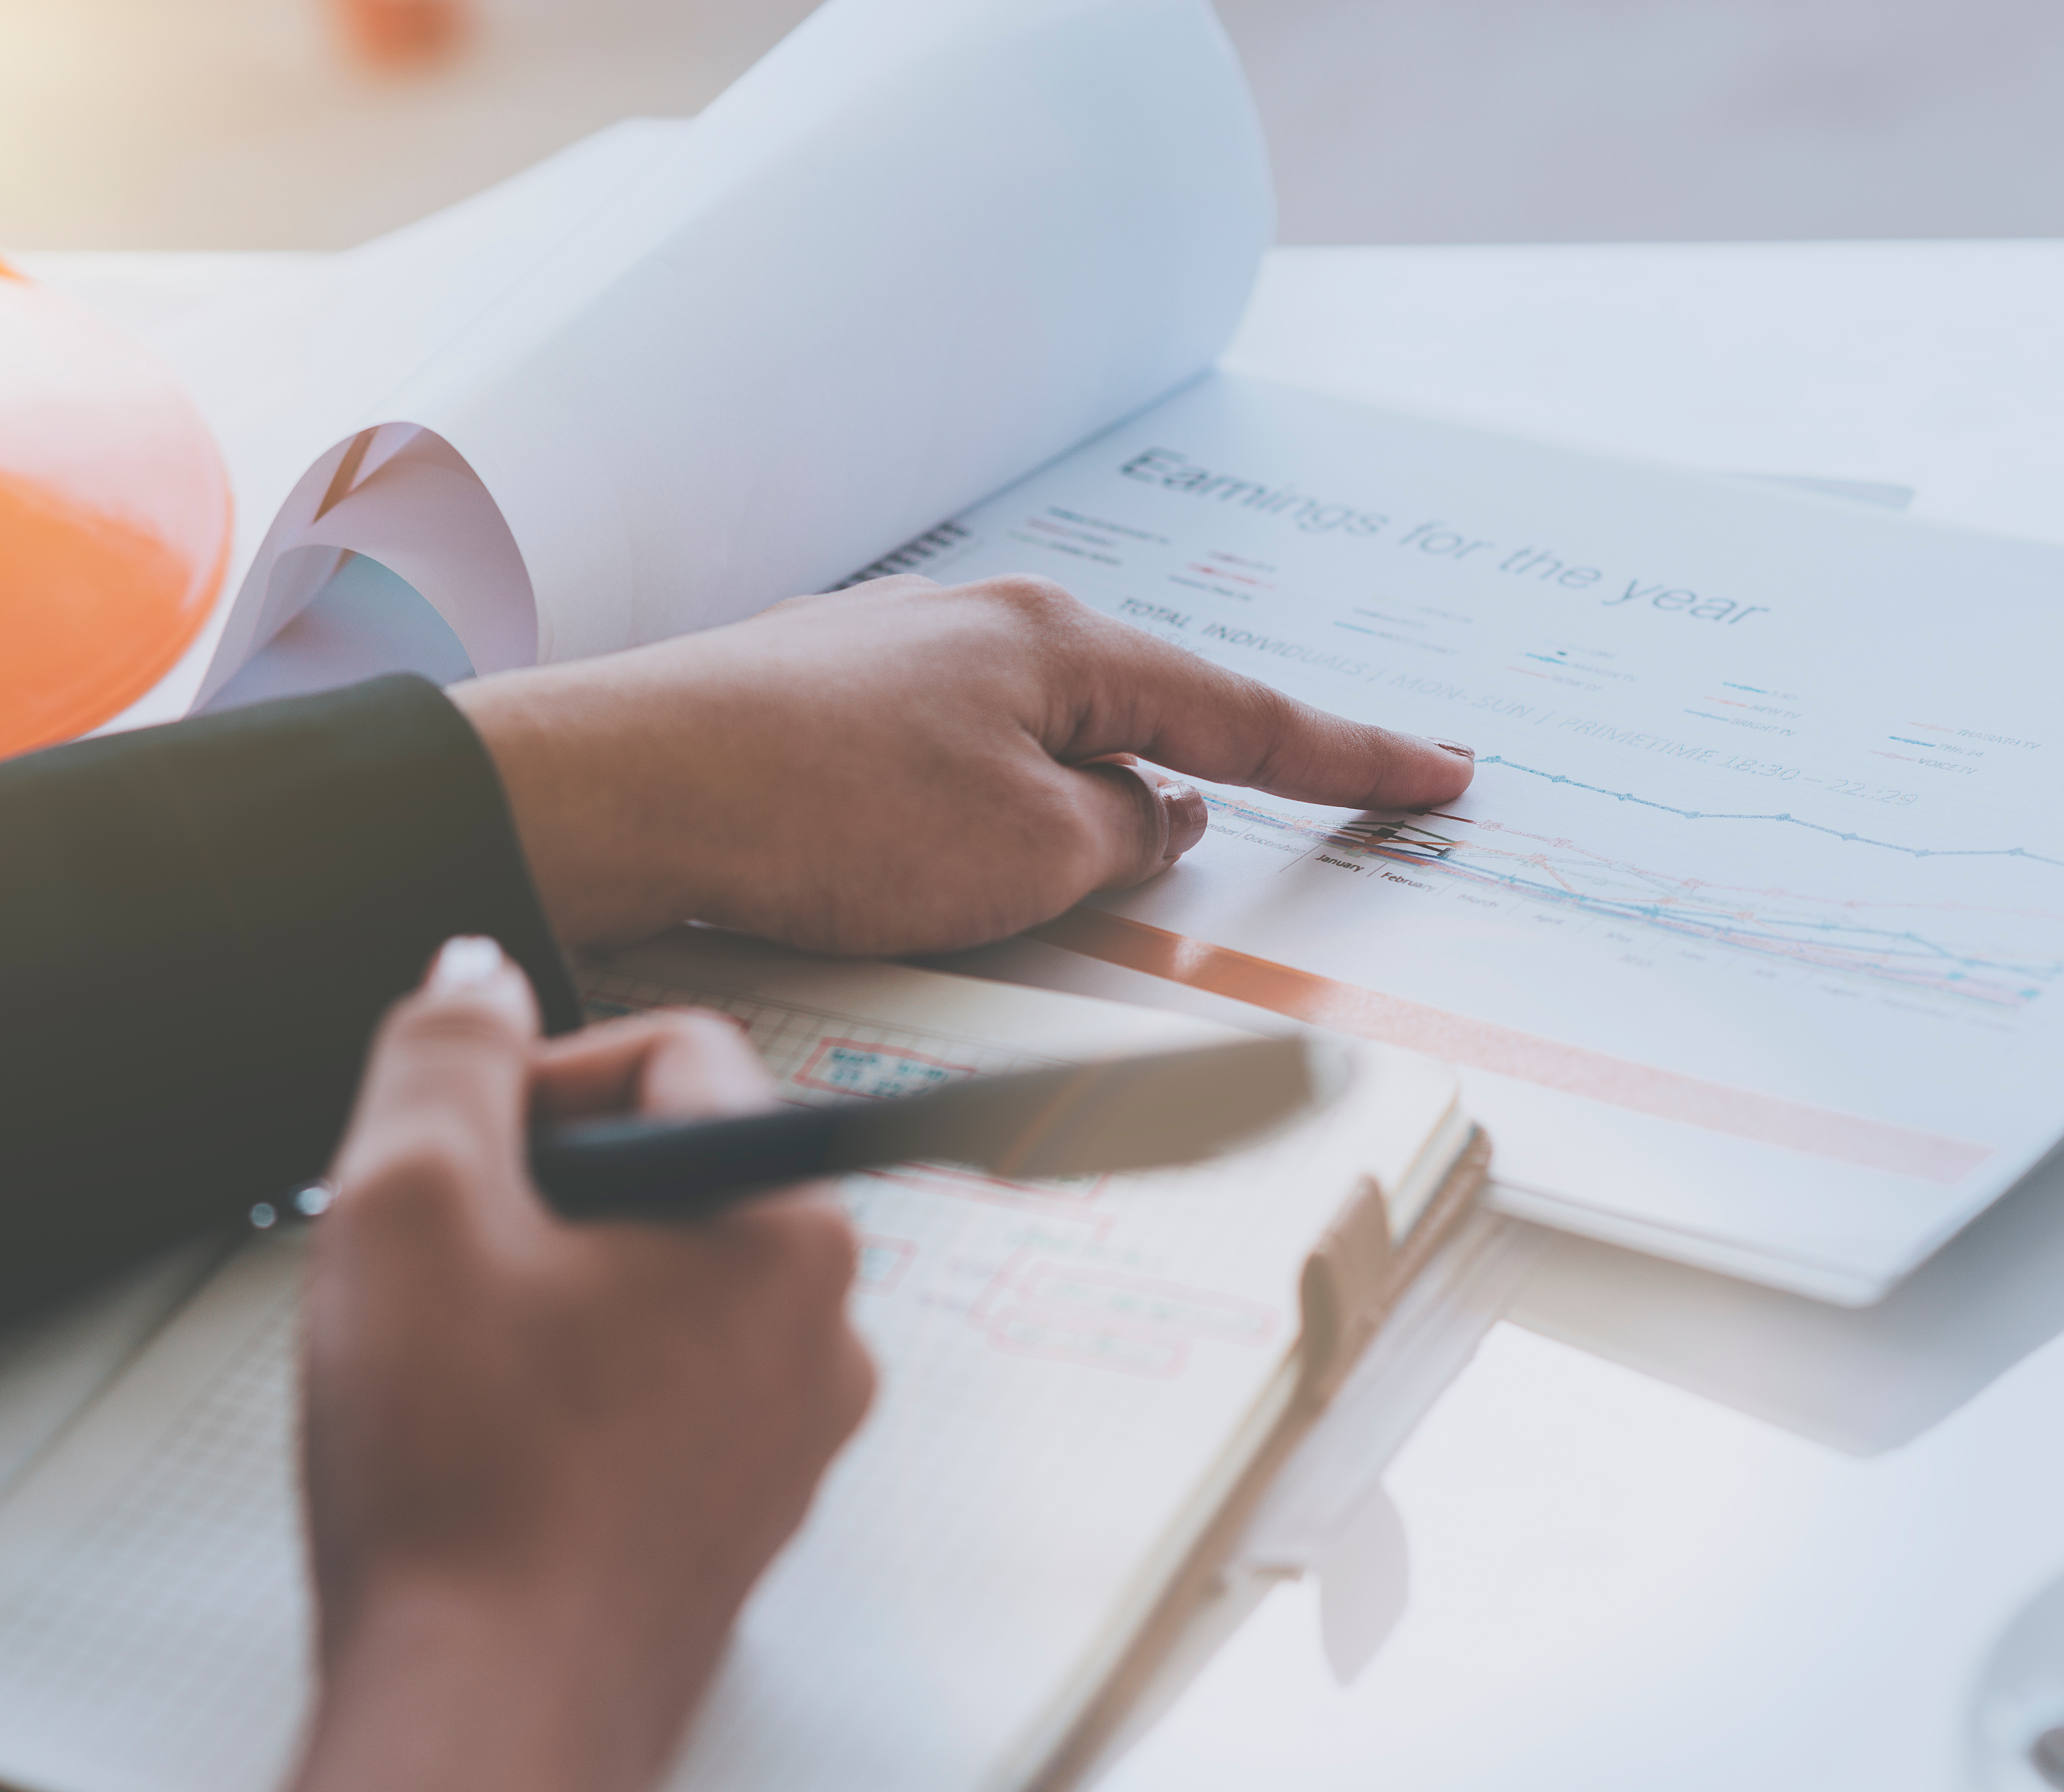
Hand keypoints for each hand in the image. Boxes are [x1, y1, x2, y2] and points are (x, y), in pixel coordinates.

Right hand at [263, 936, 872, 1791]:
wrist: (486, 1713)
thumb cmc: (462, 1475)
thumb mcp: (406, 1199)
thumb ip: (446, 1051)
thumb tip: (478, 974)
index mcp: (784, 1225)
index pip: (673, 1050)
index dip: (539, 1074)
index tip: (454, 1145)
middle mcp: (822, 1325)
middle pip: (674, 1170)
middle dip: (544, 1188)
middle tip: (437, 1258)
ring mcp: (790, 1430)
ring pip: (662, 1284)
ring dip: (554, 1289)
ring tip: (457, 1361)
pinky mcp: (739, 1512)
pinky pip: (660, 1389)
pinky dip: (576, 1387)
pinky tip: (495, 1441)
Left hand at [450, 573, 1471, 952]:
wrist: (625, 786)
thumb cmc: (828, 810)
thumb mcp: (1027, 852)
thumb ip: (1119, 834)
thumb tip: (1150, 817)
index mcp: (1057, 644)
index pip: (1241, 714)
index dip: (1349, 756)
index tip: (1438, 771)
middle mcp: (981, 626)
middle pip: (1129, 721)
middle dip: (1176, 791)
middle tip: (1201, 848)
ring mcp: (893, 659)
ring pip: (1028, 755)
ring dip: (1050, 826)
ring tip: (1014, 893)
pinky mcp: (820, 707)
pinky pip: (942, 771)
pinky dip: (966, 825)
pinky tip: (926, 867)